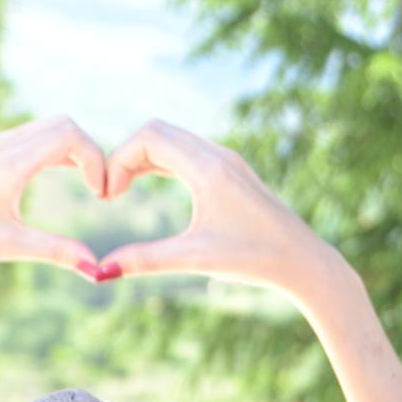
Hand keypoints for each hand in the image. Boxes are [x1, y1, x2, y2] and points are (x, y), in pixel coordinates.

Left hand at [0, 116, 105, 290]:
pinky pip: (27, 137)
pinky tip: (56, 177)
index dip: (95, 160)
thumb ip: (56, 252)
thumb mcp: (8, 247)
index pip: (69, 135)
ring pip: (44, 128)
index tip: (101, 195)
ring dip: (71, 150)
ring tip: (85, 185)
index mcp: (10, 163)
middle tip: (98, 189)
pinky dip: (51, 150)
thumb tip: (96, 269)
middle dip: (88, 151)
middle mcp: (0, 145)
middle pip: (62, 124)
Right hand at [103, 118, 345, 297]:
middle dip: (125, 156)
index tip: (108, 197)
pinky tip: (149, 184)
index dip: (118, 161)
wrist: (301, 260)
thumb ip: (145, 260)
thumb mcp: (195, 259)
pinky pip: (185, 150)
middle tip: (110, 193)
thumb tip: (100, 272)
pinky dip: (160, 161)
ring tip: (122, 190)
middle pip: (156, 130)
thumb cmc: (253, 259)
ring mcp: (226, 159)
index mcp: (208, 169)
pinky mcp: (230, 170)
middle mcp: (217, 155)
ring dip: (142, 157)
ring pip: (171, 138)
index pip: (148, 137)